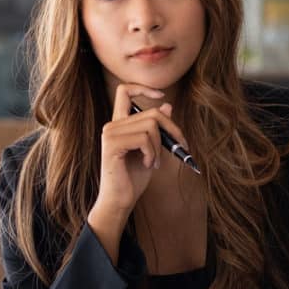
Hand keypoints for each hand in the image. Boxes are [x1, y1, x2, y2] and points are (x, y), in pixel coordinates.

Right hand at [87, 83, 188, 255]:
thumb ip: (156, 129)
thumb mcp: (151, 150)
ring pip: (150, 126)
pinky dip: (153, 153)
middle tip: (178, 147)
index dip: (144, 88)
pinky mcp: (112, 145)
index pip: (124, 91)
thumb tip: (167, 106)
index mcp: (119, 124)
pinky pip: (144, 139)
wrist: (120, 200)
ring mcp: (110, 134)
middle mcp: (112, 125)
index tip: (161, 96)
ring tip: (154, 162)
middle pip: (152, 113)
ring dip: (160, 147)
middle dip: (172, 130)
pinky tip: (148, 164)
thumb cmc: (133, 178)